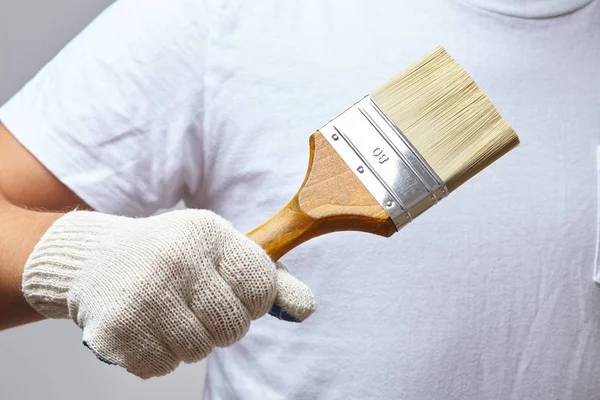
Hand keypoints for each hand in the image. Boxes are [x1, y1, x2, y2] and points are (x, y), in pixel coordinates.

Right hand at [22, 209, 314, 377]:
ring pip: (198, 351)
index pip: (261, 289)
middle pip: (232, 328)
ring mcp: (143, 296)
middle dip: (220, 324)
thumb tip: (307, 309)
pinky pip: (162, 367)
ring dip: (188, 341)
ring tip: (166, 312)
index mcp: (208, 234)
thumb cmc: (170, 254)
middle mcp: (176, 260)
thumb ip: (268, 278)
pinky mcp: (115, 330)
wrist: (95, 258)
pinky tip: (144, 325)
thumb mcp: (220, 250)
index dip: (251, 301)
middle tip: (194, 304)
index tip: (230, 292)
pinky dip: (158, 355)